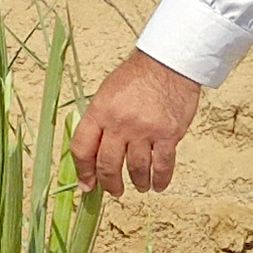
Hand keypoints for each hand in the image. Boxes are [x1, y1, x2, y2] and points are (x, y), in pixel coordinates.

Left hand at [71, 49, 201, 196]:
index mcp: (100, 111)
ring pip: (136, 169)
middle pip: (108, 164)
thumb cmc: (138, 75)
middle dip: (109, 183)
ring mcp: (145, 130)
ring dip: (137, 182)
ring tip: (140, 186)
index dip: (83, 171)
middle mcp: (119, 123)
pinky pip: (162, 165)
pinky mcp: (168, 134)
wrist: (169, 63)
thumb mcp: (107, 92)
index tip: (87, 184)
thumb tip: (94, 150)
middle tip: (113, 190)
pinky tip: (158, 184)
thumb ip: (99, 120)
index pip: (83, 148)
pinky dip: (160, 179)